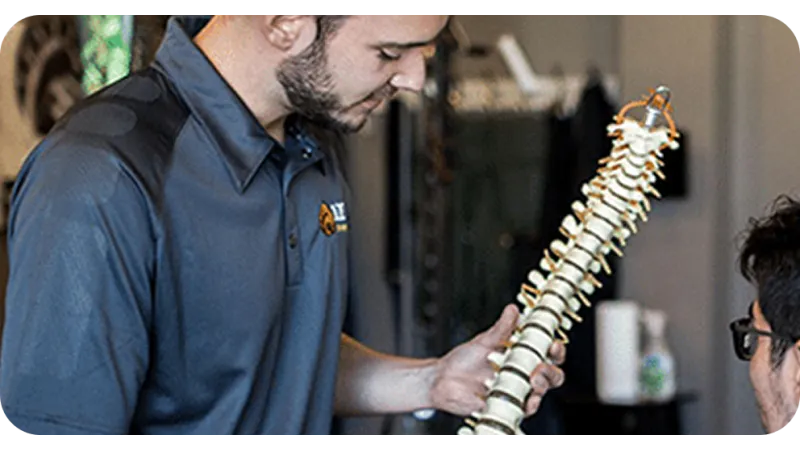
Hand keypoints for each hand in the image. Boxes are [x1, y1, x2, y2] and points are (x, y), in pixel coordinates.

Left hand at [427, 304, 565, 417]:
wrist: (443, 378)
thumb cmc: (465, 359)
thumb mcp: (485, 341)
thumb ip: (502, 329)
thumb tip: (513, 310)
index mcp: (524, 358)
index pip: (550, 356)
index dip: (556, 351)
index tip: (554, 345)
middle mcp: (524, 376)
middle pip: (551, 378)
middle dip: (550, 373)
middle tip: (539, 369)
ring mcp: (516, 393)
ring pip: (538, 395)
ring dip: (539, 390)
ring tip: (531, 381)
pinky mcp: (505, 408)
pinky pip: (520, 410)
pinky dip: (523, 406)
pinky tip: (520, 400)